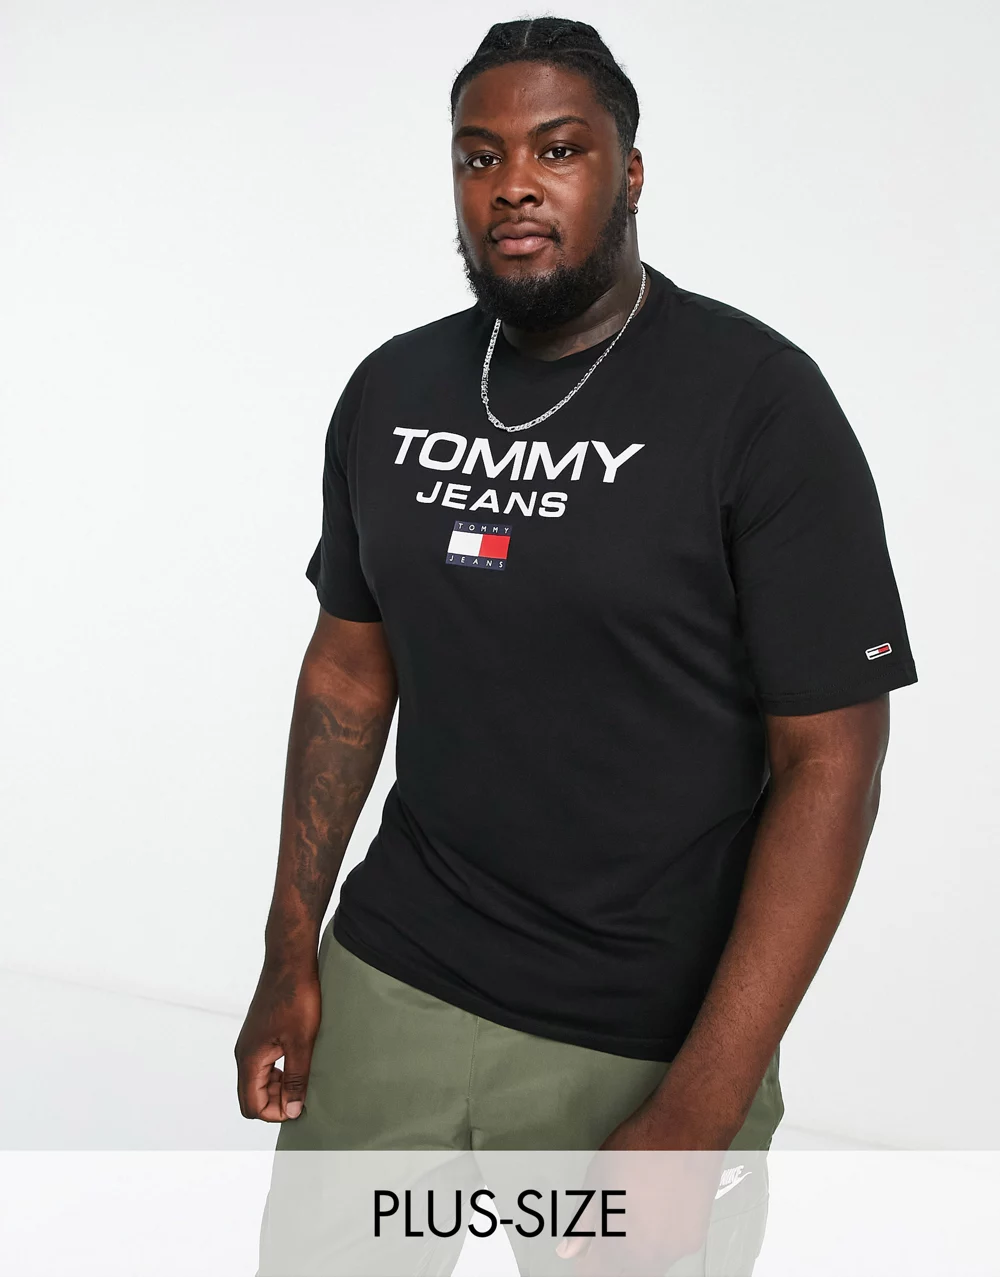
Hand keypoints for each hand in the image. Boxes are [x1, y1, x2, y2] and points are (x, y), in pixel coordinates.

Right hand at [234, 961, 320, 1121]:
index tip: (300, 1106)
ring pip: (259, 1080)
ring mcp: (251, 1043)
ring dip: (279, 1086)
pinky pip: (264, 1064)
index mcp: (250, 1059)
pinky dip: (279, 1071)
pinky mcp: (260, 1034)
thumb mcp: (301, 1042)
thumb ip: (297, 1079)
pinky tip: (299, 1061)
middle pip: (253, 1096)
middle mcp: (244, 1054)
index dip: (275, 1113)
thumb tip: (293, 1111)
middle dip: (276, 1102)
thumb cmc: (295, 998)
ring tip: (305, 1077)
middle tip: (305, 1093)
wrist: (289, 962)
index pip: (252, 1106)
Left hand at [554, 1098, 733, 1273]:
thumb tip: (568, 1251)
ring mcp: (676, 1251)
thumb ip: (583, 1221)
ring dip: (634, 1252)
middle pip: (623, 1272)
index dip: (586, 1261)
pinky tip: (657, 1211)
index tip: (584, 1249)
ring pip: (648, 1266)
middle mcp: (650, 1257)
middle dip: (609, 1258)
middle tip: (605, 1229)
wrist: (688, 1129)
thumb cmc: (639, 1147)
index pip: (594, 1272)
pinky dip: (659, 1241)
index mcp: (619, 1242)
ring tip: (632, 1213)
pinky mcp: (695, 1239)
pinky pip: (670, 1252)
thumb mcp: (598, 1178)